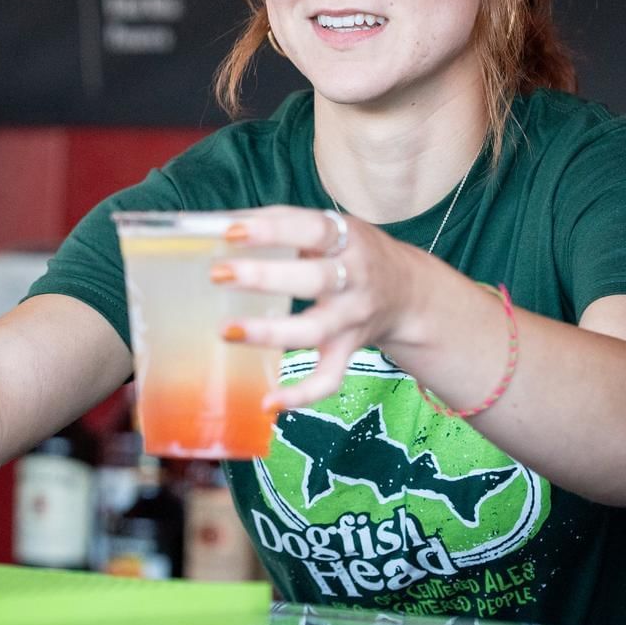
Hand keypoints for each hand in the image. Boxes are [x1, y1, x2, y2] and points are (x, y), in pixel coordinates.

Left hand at [213, 206, 418, 407]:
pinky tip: (267, 403)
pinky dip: (302, 395)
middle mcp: (354, 279)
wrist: (407, 292)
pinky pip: (329, 378)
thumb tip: (219, 222)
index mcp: (346, 239)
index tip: (230, 232)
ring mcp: (351, 319)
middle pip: (313, 280)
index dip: (272, 230)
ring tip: (226, 331)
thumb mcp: (328, 224)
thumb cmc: (350, 250)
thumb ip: (280, 221)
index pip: (311, 230)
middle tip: (218, 275)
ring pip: (314, 330)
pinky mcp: (348, 351)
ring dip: (270, 333)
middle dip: (264, 277)